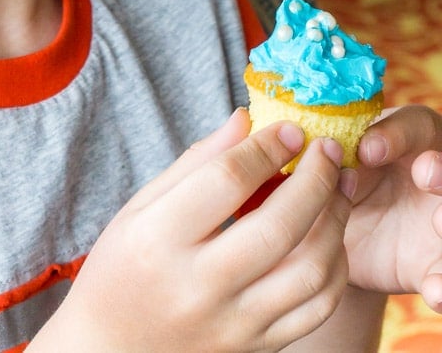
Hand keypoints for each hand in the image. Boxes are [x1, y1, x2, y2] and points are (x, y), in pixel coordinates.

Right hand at [32, 109, 354, 352]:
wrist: (111, 348)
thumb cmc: (122, 266)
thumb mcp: (141, 206)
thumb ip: (196, 162)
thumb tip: (246, 119)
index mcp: (158, 239)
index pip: (227, 181)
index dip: (267, 147)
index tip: (291, 128)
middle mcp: (198, 286)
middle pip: (278, 225)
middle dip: (315, 179)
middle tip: (328, 149)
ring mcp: (232, 324)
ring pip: (310, 270)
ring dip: (335, 221)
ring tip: (337, 187)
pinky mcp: (257, 347)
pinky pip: (317, 308)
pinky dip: (335, 267)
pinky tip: (330, 236)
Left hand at [344, 105, 441, 310]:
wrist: (327, 239)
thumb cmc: (330, 182)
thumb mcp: (328, 168)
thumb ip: (330, 159)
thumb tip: (317, 152)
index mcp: (406, 139)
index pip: (413, 126)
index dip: (395, 134)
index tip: (366, 150)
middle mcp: (432, 175)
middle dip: (441, 171)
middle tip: (424, 172)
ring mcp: (435, 221)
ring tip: (436, 223)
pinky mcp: (431, 263)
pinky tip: (434, 291)